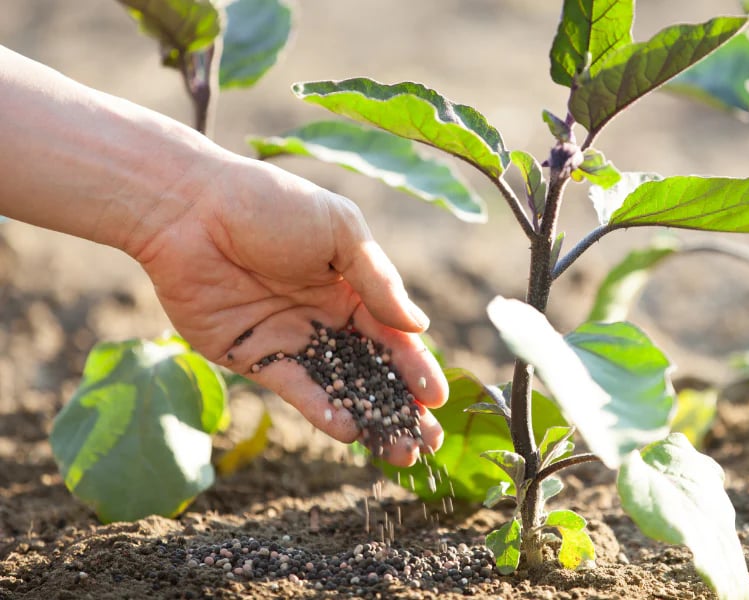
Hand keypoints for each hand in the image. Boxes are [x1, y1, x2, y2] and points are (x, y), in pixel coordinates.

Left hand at [132, 156, 447, 466]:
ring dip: (370, 419)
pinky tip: (349, 430)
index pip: (394, 335)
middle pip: (372, 370)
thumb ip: (379, 281)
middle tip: (428, 442)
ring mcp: (292, 339)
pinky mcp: (256, 357)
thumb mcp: (340, 230)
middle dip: (402, 406)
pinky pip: (296, 389)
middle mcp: (326, 317)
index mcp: (352, 285)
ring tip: (399, 452)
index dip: (417, 367)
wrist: (189, 209)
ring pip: (339, 388)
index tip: (438, 398)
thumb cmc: (270, 205)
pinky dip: (322, 411)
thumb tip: (418, 326)